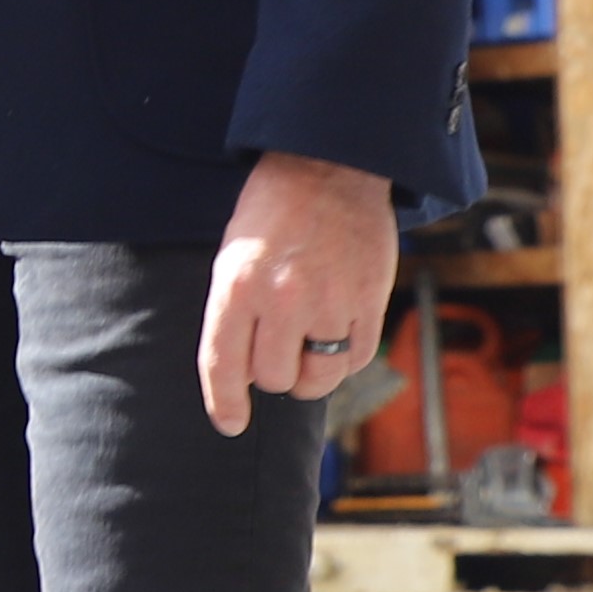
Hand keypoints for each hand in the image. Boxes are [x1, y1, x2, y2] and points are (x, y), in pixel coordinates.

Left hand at [200, 151, 396, 433]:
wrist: (328, 167)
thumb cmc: (271, 214)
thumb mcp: (232, 257)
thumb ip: (235, 314)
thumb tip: (243, 375)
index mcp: (236, 286)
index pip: (223, 364)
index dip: (224, 402)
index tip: (230, 424)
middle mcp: (281, 299)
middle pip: (274, 377)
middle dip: (272, 372)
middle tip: (277, 347)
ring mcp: (329, 301)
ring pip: (317, 377)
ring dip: (310, 373)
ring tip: (308, 345)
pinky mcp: (369, 299)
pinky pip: (356, 359)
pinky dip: (344, 359)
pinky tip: (337, 335)